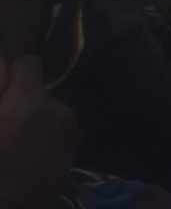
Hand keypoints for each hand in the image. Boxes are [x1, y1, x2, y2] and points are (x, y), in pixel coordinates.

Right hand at [0, 56, 79, 208]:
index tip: (6, 91)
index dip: (16, 74)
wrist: (14, 207)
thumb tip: (3, 66)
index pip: (30, 63)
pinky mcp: (76, 144)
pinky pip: (59, 127)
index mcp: (29, 101)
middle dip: (24, 103)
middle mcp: (57, 108)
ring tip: (19, 147)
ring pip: (50, 110)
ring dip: (36, 120)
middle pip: (40, 92)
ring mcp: (70, 126)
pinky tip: (32, 156)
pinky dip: (47, 134)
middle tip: (7, 129)